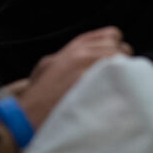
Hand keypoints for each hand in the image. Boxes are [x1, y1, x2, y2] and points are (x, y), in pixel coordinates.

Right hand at [15, 26, 131, 128]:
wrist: (27, 118)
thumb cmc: (38, 95)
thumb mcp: (48, 65)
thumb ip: (70, 53)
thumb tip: (92, 52)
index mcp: (76, 47)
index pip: (112, 35)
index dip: (115, 47)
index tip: (114, 60)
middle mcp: (85, 54)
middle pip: (122, 48)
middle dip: (123, 62)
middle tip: (117, 77)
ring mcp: (92, 69)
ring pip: (125, 63)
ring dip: (124, 75)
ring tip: (115, 88)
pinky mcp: (97, 86)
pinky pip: (121, 80)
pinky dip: (122, 87)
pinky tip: (115, 96)